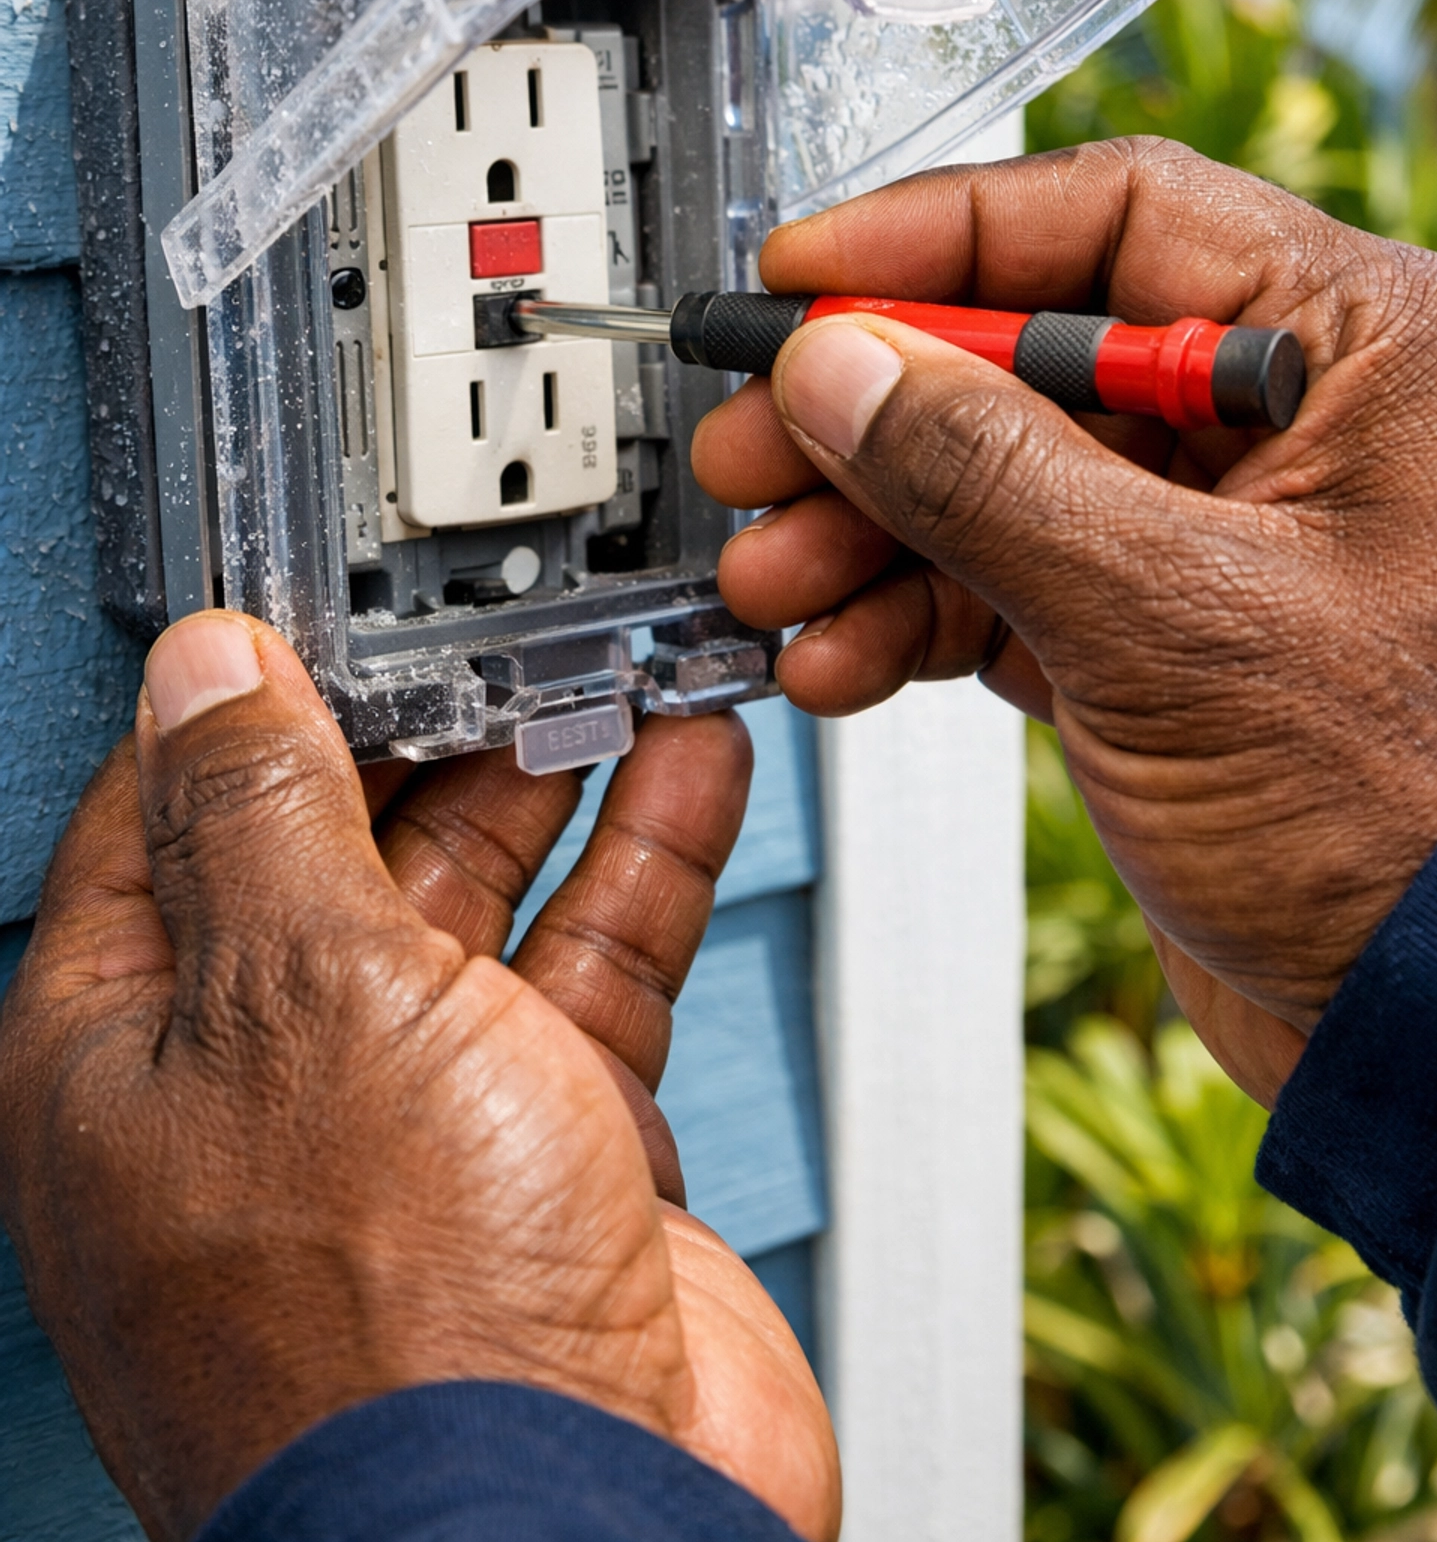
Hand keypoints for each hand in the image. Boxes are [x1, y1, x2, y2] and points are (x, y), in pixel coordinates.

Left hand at [0, 614, 838, 1541]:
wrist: (584, 1529)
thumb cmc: (392, 1327)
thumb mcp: (303, 992)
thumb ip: (265, 809)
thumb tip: (204, 670)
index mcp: (138, 1053)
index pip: (171, 817)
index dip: (249, 696)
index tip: (325, 601)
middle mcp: (270, 1084)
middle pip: (344, 844)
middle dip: (430, 726)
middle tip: (504, 627)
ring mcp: (421, 1120)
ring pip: (486, 896)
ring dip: (555, 774)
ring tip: (616, 666)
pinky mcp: (556, 1148)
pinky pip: (594, 965)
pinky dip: (645, 858)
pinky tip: (685, 767)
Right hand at [694, 139, 1436, 1104]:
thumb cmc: (1424, 824)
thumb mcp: (1174, 618)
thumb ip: (985, 473)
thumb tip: (840, 366)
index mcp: (1364, 345)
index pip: (1115, 219)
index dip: (937, 239)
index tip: (802, 281)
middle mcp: (1303, 421)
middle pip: (1035, 354)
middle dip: (877, 412)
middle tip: (753, 449)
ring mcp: (1232, 537)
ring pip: (1005, 477)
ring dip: (872, 528)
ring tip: (773, 579)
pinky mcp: (1175, 643)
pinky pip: (1012, 584)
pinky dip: (916, 614)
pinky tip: (842, 654)